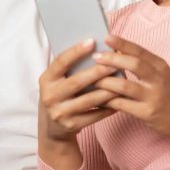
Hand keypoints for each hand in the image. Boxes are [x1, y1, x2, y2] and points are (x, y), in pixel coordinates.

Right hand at [38, 39, 117, 169]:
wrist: (52, 128)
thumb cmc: (60, 95)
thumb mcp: (57, 81)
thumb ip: (69, 68)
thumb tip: (94, 48)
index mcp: (46, 80)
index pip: (61, 62)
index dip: (76, 51)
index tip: (92, 41)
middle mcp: (50, 96)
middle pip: (77, 82)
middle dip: (98, 72)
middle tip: (115, 63)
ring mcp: (60, 112)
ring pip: (89, 100)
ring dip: (108, 90)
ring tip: (122, 82)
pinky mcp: (71, 125)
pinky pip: (94, 116)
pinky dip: (108, 108)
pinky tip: (119, 100)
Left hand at [92, 35, 169, 147]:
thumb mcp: (161, 74)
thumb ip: (143, 64)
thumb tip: (116, 52)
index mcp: (160, 66)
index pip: (139, 50)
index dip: (122, 43)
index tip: (106, 37)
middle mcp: (158, 79)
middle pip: (133, 64)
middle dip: (111, 59)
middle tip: (95, 57)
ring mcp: (153, 97)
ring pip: (124, 86)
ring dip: (105, 82)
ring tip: (91, 80)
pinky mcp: (147, 113)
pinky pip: (122, 105)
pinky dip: (108, 100)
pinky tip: (97, 98)